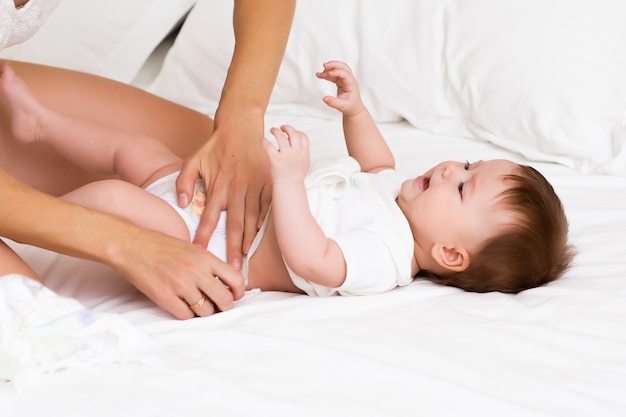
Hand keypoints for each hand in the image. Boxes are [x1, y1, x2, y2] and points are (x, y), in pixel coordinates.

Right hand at [114, 226, 244, 318]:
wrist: (131, 245)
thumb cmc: (161, 246)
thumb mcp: (191, 248)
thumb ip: (208, 264)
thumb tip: (225, 282)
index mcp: (206, 258)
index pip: (236, 280)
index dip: (238, 292)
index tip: (234, 295)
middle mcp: (197, 272)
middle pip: (225, 300)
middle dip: (224, 306)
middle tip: (217, 305)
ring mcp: (181, 285)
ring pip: (206, 312)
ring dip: (204, 312)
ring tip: (197, 305)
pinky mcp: (165, 297)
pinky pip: (186, 315)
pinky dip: (187, 314)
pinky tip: (182, 306)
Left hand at [176, 114, 270, 269]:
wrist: (240, 127)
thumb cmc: (215, 146)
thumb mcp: (193, 160)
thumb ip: (184, 182)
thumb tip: (181, 204)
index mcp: (217, 186)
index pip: (208, 217)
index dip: (203, 236)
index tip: (199, 253)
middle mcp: (236, 189)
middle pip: (233, 224)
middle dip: (230, 247)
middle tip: (230, 267)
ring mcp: (253, 186)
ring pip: (251, 218)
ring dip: (248, 238)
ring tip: (245, 255)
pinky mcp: (267, 181)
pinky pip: (266, 205)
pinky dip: (264, 220)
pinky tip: (260, 235)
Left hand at [262, 125, 310, 184]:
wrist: (289, 186)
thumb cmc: (296, 174)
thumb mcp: (305, 161)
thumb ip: (303, 150)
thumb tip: (299, 138)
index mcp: (304, 152)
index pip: (302, 135)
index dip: (297, 131)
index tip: (291, 133)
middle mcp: (296, 152)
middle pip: (293, 133)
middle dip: (287, 127)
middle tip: (281, 128)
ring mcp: (285, 155)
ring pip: (281, 136)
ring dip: (276, 130)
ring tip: (272, 130)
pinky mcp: (275, 159)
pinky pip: (268, 146)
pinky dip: (264, 140)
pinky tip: (263, 139)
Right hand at [315, 61, 364, 115]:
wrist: (353, 108)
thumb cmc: (350, 106)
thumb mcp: (342, 106)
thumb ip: (333, 102)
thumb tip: (324, 98)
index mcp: (351, 84)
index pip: (345, 74)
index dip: (337, 72)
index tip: (328, 73)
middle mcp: (349, 79)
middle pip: (343, 67)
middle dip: (333, 64)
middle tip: (324, 65)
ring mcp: (345, 79)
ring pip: (338, 68)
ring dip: (329, 68)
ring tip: (320, 73)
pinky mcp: (341, 80)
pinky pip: (334, 74)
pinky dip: (327, 73)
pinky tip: (320, 75)